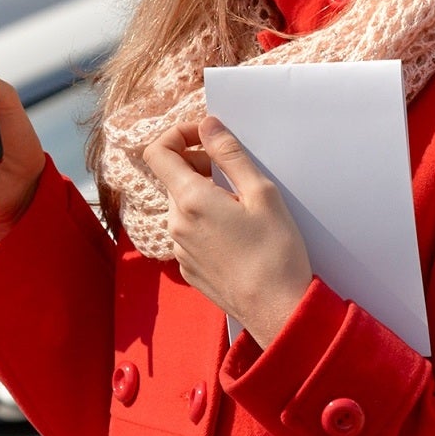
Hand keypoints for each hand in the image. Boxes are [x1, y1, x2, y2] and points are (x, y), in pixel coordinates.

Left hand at [140, 117, 314, 345]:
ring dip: (203, 195)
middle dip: (197, 165)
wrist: (277, 310)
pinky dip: (205, 222)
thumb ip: (229, 154)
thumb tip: (207, 125)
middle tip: (233, 173)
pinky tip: (236, 234)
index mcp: (190, 200)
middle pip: (172, 178)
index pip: (157, 152)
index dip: (178, 134)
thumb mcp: (261, 193)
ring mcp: (179, 249)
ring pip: (181, 206)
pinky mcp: (188, 269)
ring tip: (240, 207)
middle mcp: (175, 224)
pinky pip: (188, 233)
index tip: (206, 137)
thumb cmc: (275, 251)